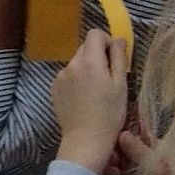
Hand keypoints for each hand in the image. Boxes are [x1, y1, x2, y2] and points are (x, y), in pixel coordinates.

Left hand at [51, 30, 129, 174]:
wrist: (85, 141)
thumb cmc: (109, 114)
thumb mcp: (121, 85)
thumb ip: (119, 58)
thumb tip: (117, 39)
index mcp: (89, 61)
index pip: (94, 34)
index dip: (106, 41)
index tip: (114, 58)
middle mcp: (71, 64)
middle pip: (85, 48)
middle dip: (97, 57)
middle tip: (108, 78)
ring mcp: (60, 76)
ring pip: (77, 63)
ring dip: (87, 69)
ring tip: (95, 92)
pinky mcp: (54, 88)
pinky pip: (68, 75)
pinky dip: (76, 80)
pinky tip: (83, 99)